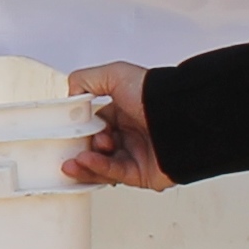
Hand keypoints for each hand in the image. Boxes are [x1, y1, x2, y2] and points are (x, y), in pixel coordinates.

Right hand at [63, 62, 171, 189]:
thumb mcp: (115, 74)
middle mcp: (131, 134)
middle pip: (96, 147)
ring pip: (102, 164)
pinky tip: (86, 161)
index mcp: (124, 112)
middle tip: (72, 147)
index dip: (81, 128)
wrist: (180, 118)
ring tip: (73, 160)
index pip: (95, 125)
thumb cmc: (154, 95)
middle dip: (81, 148)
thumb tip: (72, 93)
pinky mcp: (141, 174)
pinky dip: (98, 168)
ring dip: (84, 163)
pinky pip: (114, 174)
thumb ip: (87, 80)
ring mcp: (135, 154)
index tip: (69, 130)